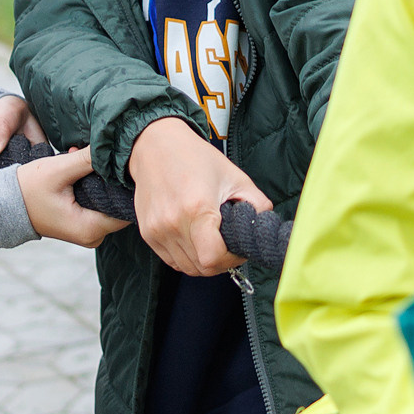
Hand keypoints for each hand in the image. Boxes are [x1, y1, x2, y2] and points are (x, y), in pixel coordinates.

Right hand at [16, 146, 127, 246]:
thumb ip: (88, 159)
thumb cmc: (28, 189)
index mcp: (90, 228)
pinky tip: (80, 170)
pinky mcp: (82, 226)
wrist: (3, 205)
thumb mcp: (58, 170)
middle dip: (111, 180)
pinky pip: (98, 206)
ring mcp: (87, 233)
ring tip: (84, 160)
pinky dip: (93, 188)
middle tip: (99, 157)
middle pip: (119, 206)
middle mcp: (93, 236)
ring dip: (101, 181)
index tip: (119, 163)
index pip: (126, 208)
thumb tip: (113, 146)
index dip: (127, 184)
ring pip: (108, 204)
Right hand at [129, 116, 270, 275]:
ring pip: (186, 267)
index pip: (213, 258)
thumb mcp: (234, 176)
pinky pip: (171, 260)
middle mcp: (172, 223)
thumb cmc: (195, 158)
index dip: (231, 260)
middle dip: (220, 263)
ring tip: (211, 242)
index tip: (238, 249)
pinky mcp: (147, 233)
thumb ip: (257, 203)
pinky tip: (194, 240)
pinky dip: (186, 257)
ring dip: (202, 261)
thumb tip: (266, 226)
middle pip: (200, 268)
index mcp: (197, 208)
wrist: (155, 146)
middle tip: (227, 247)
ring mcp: (156, 230)